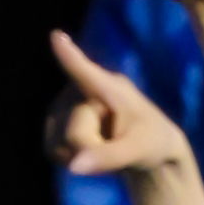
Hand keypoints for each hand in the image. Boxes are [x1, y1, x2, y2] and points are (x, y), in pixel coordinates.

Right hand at [45, 30, 191, 183]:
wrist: (145, 149)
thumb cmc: (151, 141)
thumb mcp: (139, 151)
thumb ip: (109, 157)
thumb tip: (74, 167)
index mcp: (111, 87)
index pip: (86, 72)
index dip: (69, 56)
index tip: (57, 37)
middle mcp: (80, 89)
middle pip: (74, 134)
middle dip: (93, 149)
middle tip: (117, 145)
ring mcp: (63, 103)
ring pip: (58, 142)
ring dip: (81, 155)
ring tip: (104, 144)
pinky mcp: (54, 120)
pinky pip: (51, 148)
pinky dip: (70, 158)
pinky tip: (89, 150)